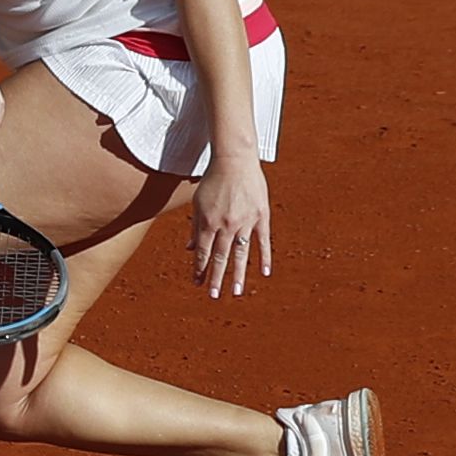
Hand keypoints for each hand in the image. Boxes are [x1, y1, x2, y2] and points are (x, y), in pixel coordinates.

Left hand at [190, 158, 273, 297]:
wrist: (235, 160)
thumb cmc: (213, 181)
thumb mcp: (197, 204)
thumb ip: (195, 228)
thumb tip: (191, 249)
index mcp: (208, 222)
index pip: (203, 253)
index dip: (200, 269)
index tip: (198, 284)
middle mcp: (226, 225)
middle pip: (220, 257)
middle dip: (216, 277)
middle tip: (214, 296)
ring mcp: (245, 221)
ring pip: (241, 253)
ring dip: (237, 274)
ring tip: (236, 292)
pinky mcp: (261, 215)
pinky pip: (263, 240)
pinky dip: (264, 257)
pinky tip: (264, 272)